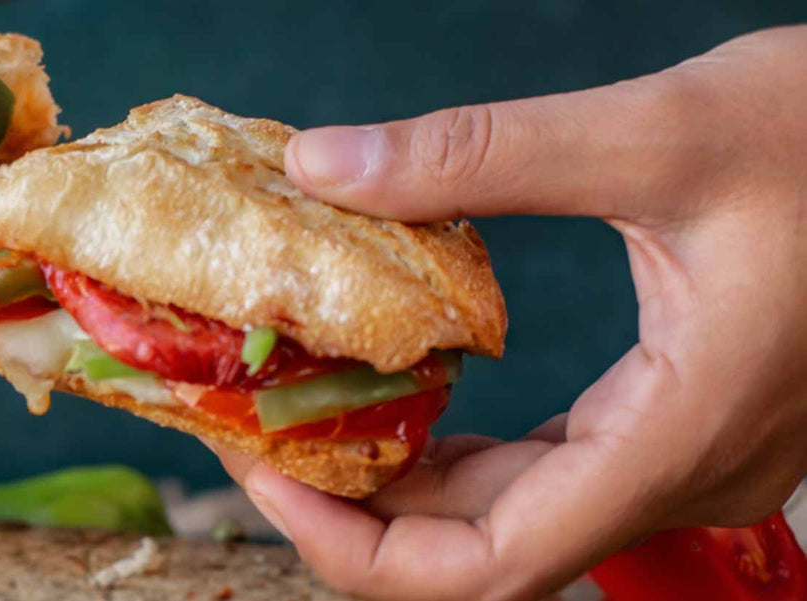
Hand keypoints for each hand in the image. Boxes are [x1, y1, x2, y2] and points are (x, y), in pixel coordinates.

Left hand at [215, 25, 806, 599]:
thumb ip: (482, 155)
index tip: (269, 476)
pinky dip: (474, 449)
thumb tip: (326, 166)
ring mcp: (690, 456)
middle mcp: (687, 474)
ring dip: (412, 479)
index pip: (493, 568)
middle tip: (263, 432)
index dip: (361, 545)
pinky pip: (558, 469)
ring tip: (314, 413)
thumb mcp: (661, 131)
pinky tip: (417, 398)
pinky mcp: (685, 419)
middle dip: (360, 506)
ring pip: (522, 514)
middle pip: (490, 553)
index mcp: (680, 437)